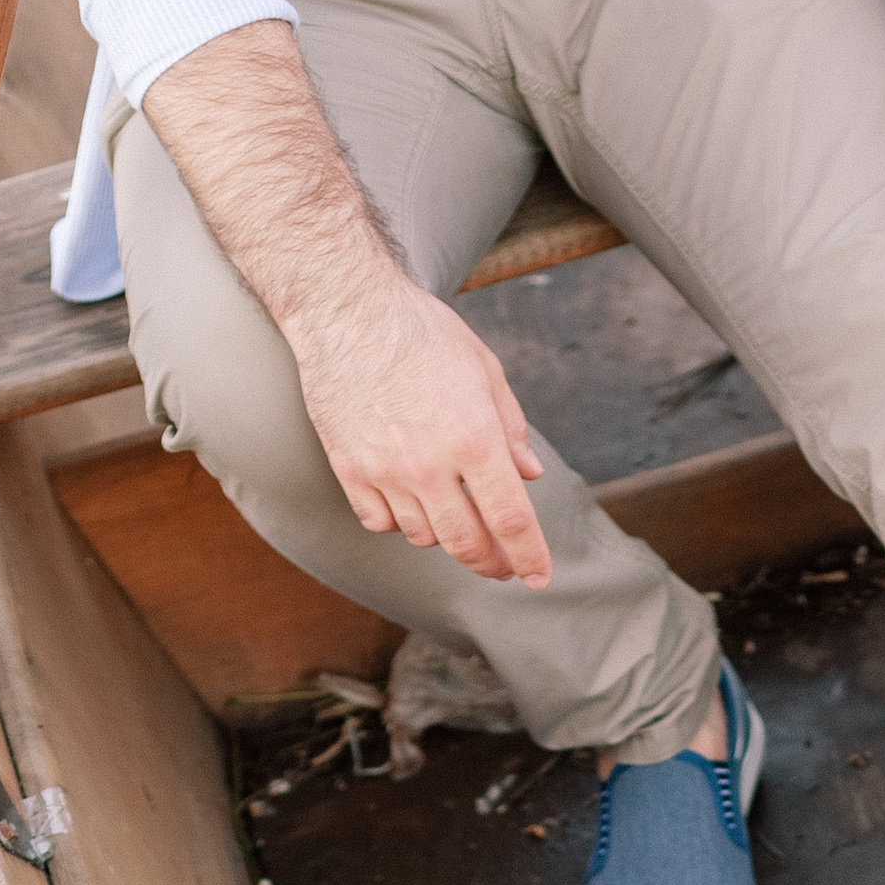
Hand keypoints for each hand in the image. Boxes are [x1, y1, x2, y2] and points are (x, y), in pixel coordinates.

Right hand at [293, 265, 552, 588]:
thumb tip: (529, 474)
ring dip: (444, 535)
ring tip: (452, 513)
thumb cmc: (421, 331)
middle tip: (502, 566)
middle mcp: (430, 464)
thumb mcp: (483, 369)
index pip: (511, 519)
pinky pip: (380, 523)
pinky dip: (398, 522)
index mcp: (473, 437)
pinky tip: (408, 502)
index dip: (529, 556)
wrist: (346, 308)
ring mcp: (385, 471)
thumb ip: (510, 427)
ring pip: (423, 537)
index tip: (538, 577)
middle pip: (467, 544)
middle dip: (491, 563)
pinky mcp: (349, 470)